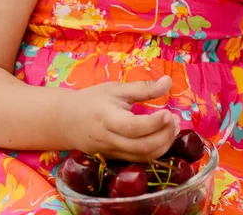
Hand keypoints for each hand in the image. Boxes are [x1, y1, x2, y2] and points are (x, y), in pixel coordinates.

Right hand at [61, 76, 179, 160]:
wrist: (67, 120)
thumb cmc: (92, 100)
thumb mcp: (116, 89)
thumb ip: (143, 88)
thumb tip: (168, 81)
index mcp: (107, 118)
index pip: (133, 127)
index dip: (154, 123)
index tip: (169, 113)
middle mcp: (109, 139)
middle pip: (141, 147)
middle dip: (164, 136)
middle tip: (175, 120)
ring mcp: (112, 153)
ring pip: (142, 157)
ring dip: (163, 145)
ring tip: (173, 128)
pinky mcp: (115, 159)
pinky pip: (138, 160)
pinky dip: (155, 151)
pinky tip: (162, 137)